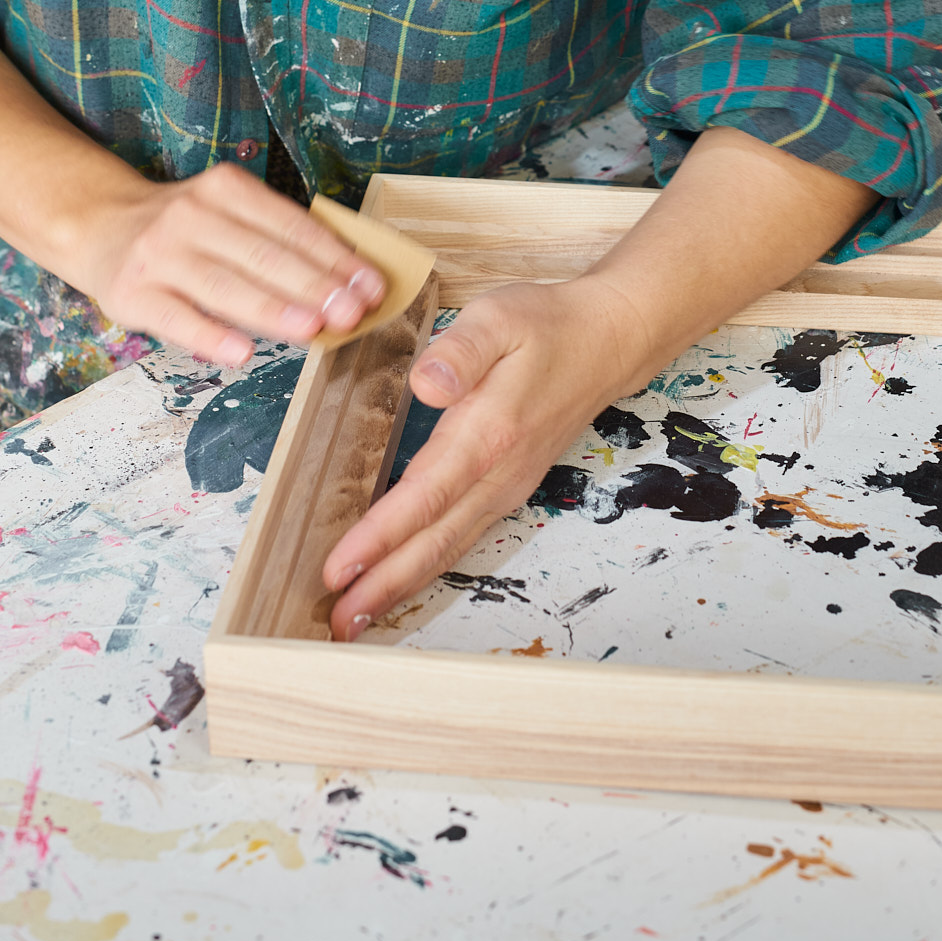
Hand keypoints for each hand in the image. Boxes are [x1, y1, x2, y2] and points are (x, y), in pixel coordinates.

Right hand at [67, 162, 384, 366]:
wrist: (99, 227)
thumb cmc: (184, 229)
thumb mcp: (228, 212)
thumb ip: (277, 239)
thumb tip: (345, 283)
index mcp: (226, 189)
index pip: (290, 225)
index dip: (334, 256)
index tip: (370, 285)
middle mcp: (191, 215)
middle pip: (263, 255)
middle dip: (314, 285)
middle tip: (353, 312)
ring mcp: (159, 254)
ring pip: (226, 286)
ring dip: (274, 309)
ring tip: (315, 329)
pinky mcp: (132, 294)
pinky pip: (178, 318)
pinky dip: (211, 336)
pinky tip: (242, 353)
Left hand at [323, 275, 647, 638]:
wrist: (605, 342)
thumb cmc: (547, 325)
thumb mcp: (498, 318)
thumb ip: (460, 351)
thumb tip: (426, 384)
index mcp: (490, 432)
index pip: (425, 496)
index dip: (379, 536)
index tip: (339, 568)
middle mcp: (500, 473)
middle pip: (434, 540)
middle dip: (382, 584)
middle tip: (337, 622)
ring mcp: (507, 486)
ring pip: (448, 547)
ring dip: (401, 585)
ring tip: (356, 617)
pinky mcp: (508, 488)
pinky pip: (461, 537)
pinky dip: (426, 566)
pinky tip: (400, 579)